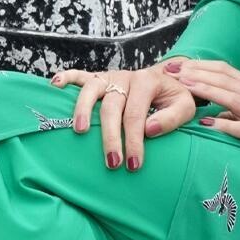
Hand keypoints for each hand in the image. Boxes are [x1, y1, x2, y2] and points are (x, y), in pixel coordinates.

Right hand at [49, 62, 198, 172]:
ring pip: (91, 90)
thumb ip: (172, 118)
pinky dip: (66, 78)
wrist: (168, 79)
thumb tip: (149, 130)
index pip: (136, 115)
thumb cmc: (173, 97)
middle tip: (112, 163)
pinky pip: (79, 75)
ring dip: (82, 110)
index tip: (134, 165)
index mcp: (147, 81)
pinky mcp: (100, 78)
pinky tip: (54, 86)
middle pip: (112, 107)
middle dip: (110, 137)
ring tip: (79, 131)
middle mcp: (125, 77)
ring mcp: (110, 77)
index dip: (134, 141)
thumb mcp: (185, 106)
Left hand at [168, 59, 239, 175]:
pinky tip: (208, 124)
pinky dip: (227, 125)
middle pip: (225, 79)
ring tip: (184, 86)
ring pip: (233, 98)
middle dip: (196, 73)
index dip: (200, 66)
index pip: (225, 71)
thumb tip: (213, 116)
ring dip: (207, 90)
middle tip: (170, 70)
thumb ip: (239, 115)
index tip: (176, 65)